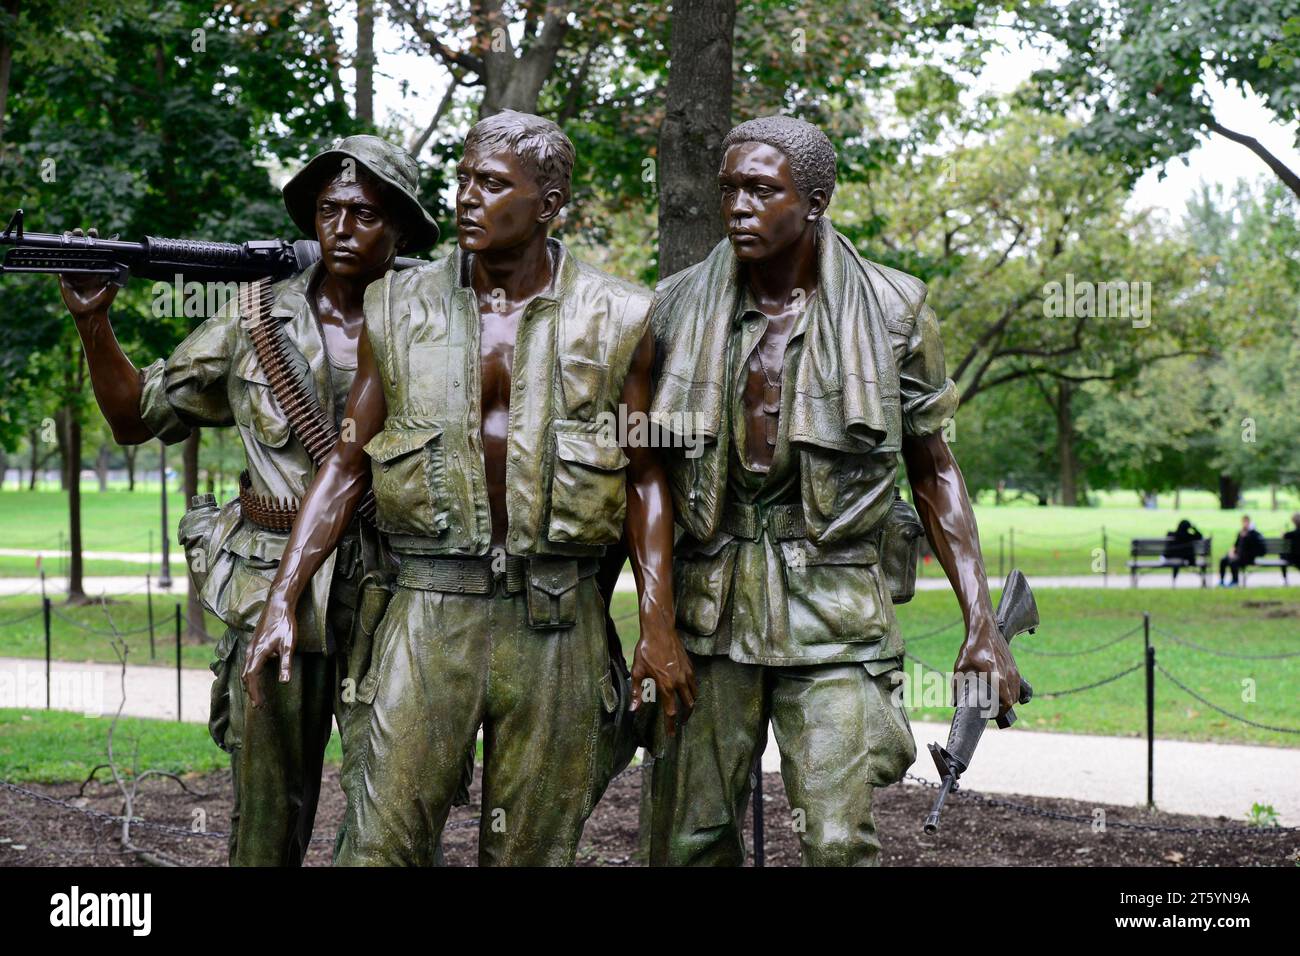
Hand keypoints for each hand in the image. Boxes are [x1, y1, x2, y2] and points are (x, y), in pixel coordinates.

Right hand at [57, 228, 118, 318]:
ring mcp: (74, 270)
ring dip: (69, 242)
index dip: (95, 239)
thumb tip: (127, 267)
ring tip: (68, 234)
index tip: (94, 231)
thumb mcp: (113, 288)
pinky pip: (61, 264)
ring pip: (70, 252)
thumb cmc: (103, 301)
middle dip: (80, 237)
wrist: (90, 313)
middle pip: (82, 247)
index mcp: (97, 266)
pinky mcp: (65, 276)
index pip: (96, 249)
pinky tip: (59, 247)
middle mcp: (86, 266)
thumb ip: (118, 277)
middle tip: (79, 231)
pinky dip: (60, 255)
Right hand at [241, 598, 297, 707]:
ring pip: (245, 669)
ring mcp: (250, 646)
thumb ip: (285, 664)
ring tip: (256, 694)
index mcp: (257, 654)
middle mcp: (250, 651)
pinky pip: (248, 662)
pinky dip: (250, 673)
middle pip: (245, 675)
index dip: (254, 693)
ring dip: (249, 682)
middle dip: (250, 691)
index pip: (251, 678)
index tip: (259, 705)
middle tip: (258, 704)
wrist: (278, 604)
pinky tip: (257, 675)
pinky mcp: (254, 643)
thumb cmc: (285, 624)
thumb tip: (283, 683)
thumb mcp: (289, 645)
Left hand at [630, 613, 697, 737]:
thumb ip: (637, 692)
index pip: (670, 711)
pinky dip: (692, 691)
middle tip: (681, 723)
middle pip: (687, 706)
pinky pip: (694, 683)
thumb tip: (634, 709)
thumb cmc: (646, 650)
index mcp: (665, 685)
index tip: (671, 735)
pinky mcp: (690, 666)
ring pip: (694, 695)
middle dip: (685, 717)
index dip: (671, 725)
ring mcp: (687, 673)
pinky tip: (687, 692)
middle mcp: (679, 681)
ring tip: (686, 710)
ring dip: (691, 704)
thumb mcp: (638, 671)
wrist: (660, 630)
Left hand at [953, 612, 1020, 718]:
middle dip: (1004, 707)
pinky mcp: (1014, 665)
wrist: (983, 629)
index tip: (991, 713)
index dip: (1000, 712)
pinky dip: (1011, 689)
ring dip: (1009, 698)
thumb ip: (957, 685)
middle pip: (1013, 700)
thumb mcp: (960, 667)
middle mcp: (1009, 675)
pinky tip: (1000, 688)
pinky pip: (1016, 682)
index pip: (1007, 703)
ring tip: (996, 701)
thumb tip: (955, 702)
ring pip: (1016, 691)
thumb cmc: (971, 647)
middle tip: (992, 708)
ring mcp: (1013, 669)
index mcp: (997, 678)